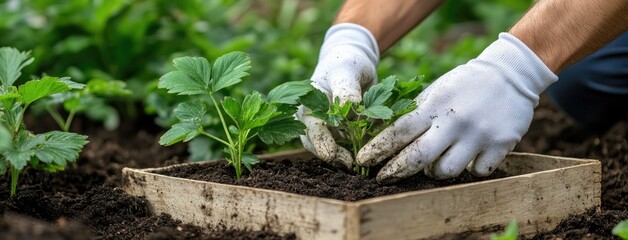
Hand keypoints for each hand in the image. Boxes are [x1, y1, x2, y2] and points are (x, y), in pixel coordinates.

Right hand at [298, 23, 378, 167]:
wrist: (353, 65)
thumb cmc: (345, 63)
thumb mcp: (346, 71)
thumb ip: (346, 88)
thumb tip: (350, 106)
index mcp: (307, 105)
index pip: (311, 128)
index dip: (320, 143)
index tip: (331, 155)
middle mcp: (311, 120)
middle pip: (317, 145)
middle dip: (334, 156)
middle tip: (351, 164)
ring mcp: (325, 129)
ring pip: (331, 150)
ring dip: (346, 157)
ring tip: (361, 161)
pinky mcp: (340, 134)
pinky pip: (347, 147)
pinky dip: (357, 151)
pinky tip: (370, 150)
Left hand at [357, 33, 557, 182]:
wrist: (511, 74)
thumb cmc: (464, 85)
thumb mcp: (436, 90)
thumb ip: (414, 112)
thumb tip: (381, 133)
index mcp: (436, 104)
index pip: (399, 132)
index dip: (378, 149)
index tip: (362, 161)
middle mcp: (456, 121)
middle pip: (419, 157)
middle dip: (396, 171)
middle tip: (383, 178)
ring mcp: (479, 135)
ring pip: (446, 171)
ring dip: (434, 170)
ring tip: (435, 160)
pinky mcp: (501, 145)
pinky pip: (475, 172)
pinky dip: (468, 168)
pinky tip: (467, 156)